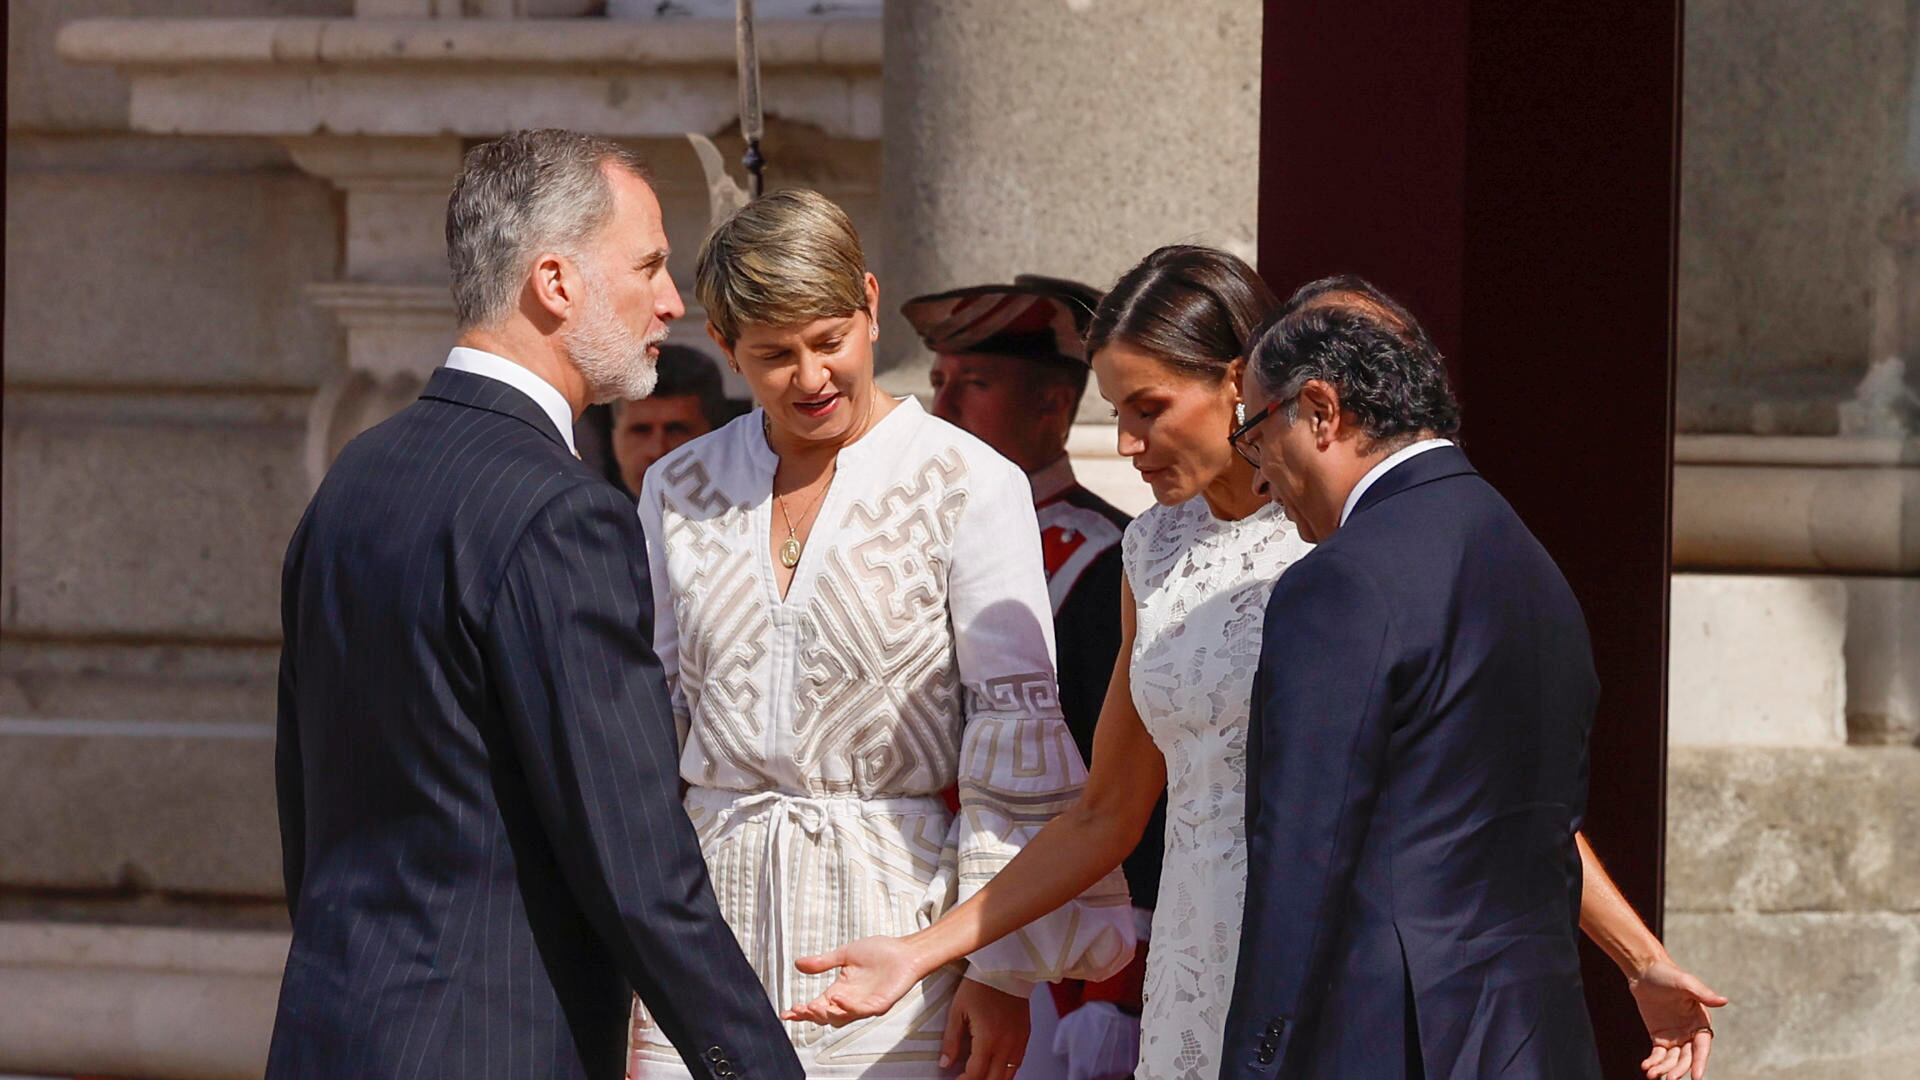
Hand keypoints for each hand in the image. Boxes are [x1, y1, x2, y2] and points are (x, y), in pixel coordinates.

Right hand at [782, 935, 926, 1026]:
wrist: (904, 950)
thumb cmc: (879, 951)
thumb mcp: (844, 954)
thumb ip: (823, 962)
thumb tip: (798, 964)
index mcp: (840, 990)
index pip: (817, 1006)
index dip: (801, 1011)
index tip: (786, 1012)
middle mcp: (850, 1000)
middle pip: (826, 1017)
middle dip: (811, 1015)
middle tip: (800, 1008)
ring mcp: (865, 1004)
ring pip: (842, 1018)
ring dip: (827, 1013)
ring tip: (813, 1006)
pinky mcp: (880, 1004)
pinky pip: (862, 1011)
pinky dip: (849, 1006)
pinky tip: (839, 998)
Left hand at [941, 976, 1030, 1079]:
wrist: (1007, 966)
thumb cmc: (982, 983)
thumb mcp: (958, 1010)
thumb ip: (951, 1040)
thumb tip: (945, 1062)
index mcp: (988, 1039)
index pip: (976, 1075)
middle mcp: (1006, 1044)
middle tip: (965, 1079)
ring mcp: (1018, 1041)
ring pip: (1008, 1076)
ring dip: (992, 1079)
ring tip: (979, 1076)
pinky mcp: (1025, 1035)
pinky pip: (1018, 1063)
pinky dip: (1006, 1071)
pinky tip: (996, 1067)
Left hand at [1631, 956, 1727, 1079]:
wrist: (1644, 970)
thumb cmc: (1668, 974)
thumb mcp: (1686, 983)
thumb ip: (1703, 994)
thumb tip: (1723, 1000)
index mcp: (1701, 1022)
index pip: (1702, 1047)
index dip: (1700, 1062)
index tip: (1697, 1077)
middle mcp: (1690, 1032)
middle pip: (1687, 1057)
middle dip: (1679, 1069)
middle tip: (1670, 1079)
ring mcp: (1675, 1036)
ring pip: (1672, 1059)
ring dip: (1664, 1069)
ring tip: (1653, 1075)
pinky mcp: (1659, 1037)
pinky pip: (1658, 1055)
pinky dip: (1653, 1063)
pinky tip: (1646, 1068)